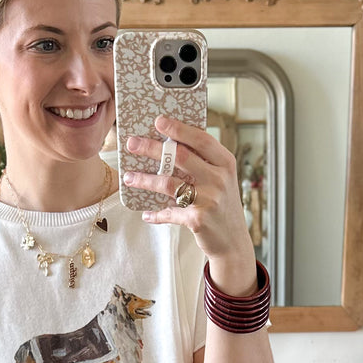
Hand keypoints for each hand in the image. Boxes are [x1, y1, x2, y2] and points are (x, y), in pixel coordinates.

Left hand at [122, 114, 255, 269]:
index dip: (179, 129)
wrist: (234, 241)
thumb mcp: (222, 179)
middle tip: (132, 143)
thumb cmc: (223, 206)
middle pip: (180, 157)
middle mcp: (219, 179)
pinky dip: (156, 214)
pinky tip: (146, 214)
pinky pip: (169, 212)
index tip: (159, 121)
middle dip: (152, 148)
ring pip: (169, 183)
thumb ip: (204, 163)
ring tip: (129, 177)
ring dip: (145, 180)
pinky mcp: (198, 219)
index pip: (201, 139)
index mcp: (225, 163)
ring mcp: (209, 199)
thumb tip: (171, 145)